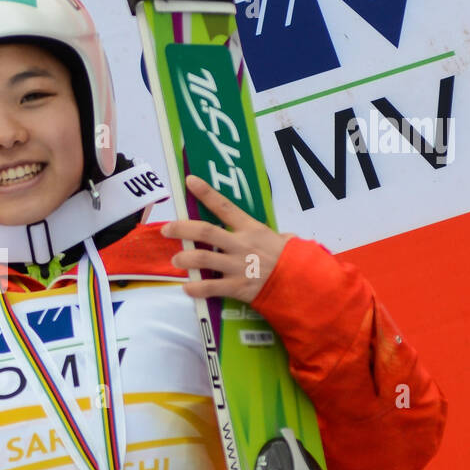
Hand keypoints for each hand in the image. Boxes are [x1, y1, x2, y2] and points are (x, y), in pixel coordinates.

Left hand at [160, 175, 292, 303]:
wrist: (302, 285)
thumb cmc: (293, 261)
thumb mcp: (284, 240)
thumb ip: (271, 236)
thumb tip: (277, 234)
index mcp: (252, 229)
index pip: (225, 206)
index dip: (206, 193)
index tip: (190, 181)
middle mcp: (241, 245)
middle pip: (205, 231)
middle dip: (182, 228)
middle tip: (166, 229)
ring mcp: (238, 266)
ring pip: (203, 258)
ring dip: (185, 258)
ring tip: (176, 259)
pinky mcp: (237, 287)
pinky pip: (211, 287)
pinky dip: (196, 288)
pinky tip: (187, 287)